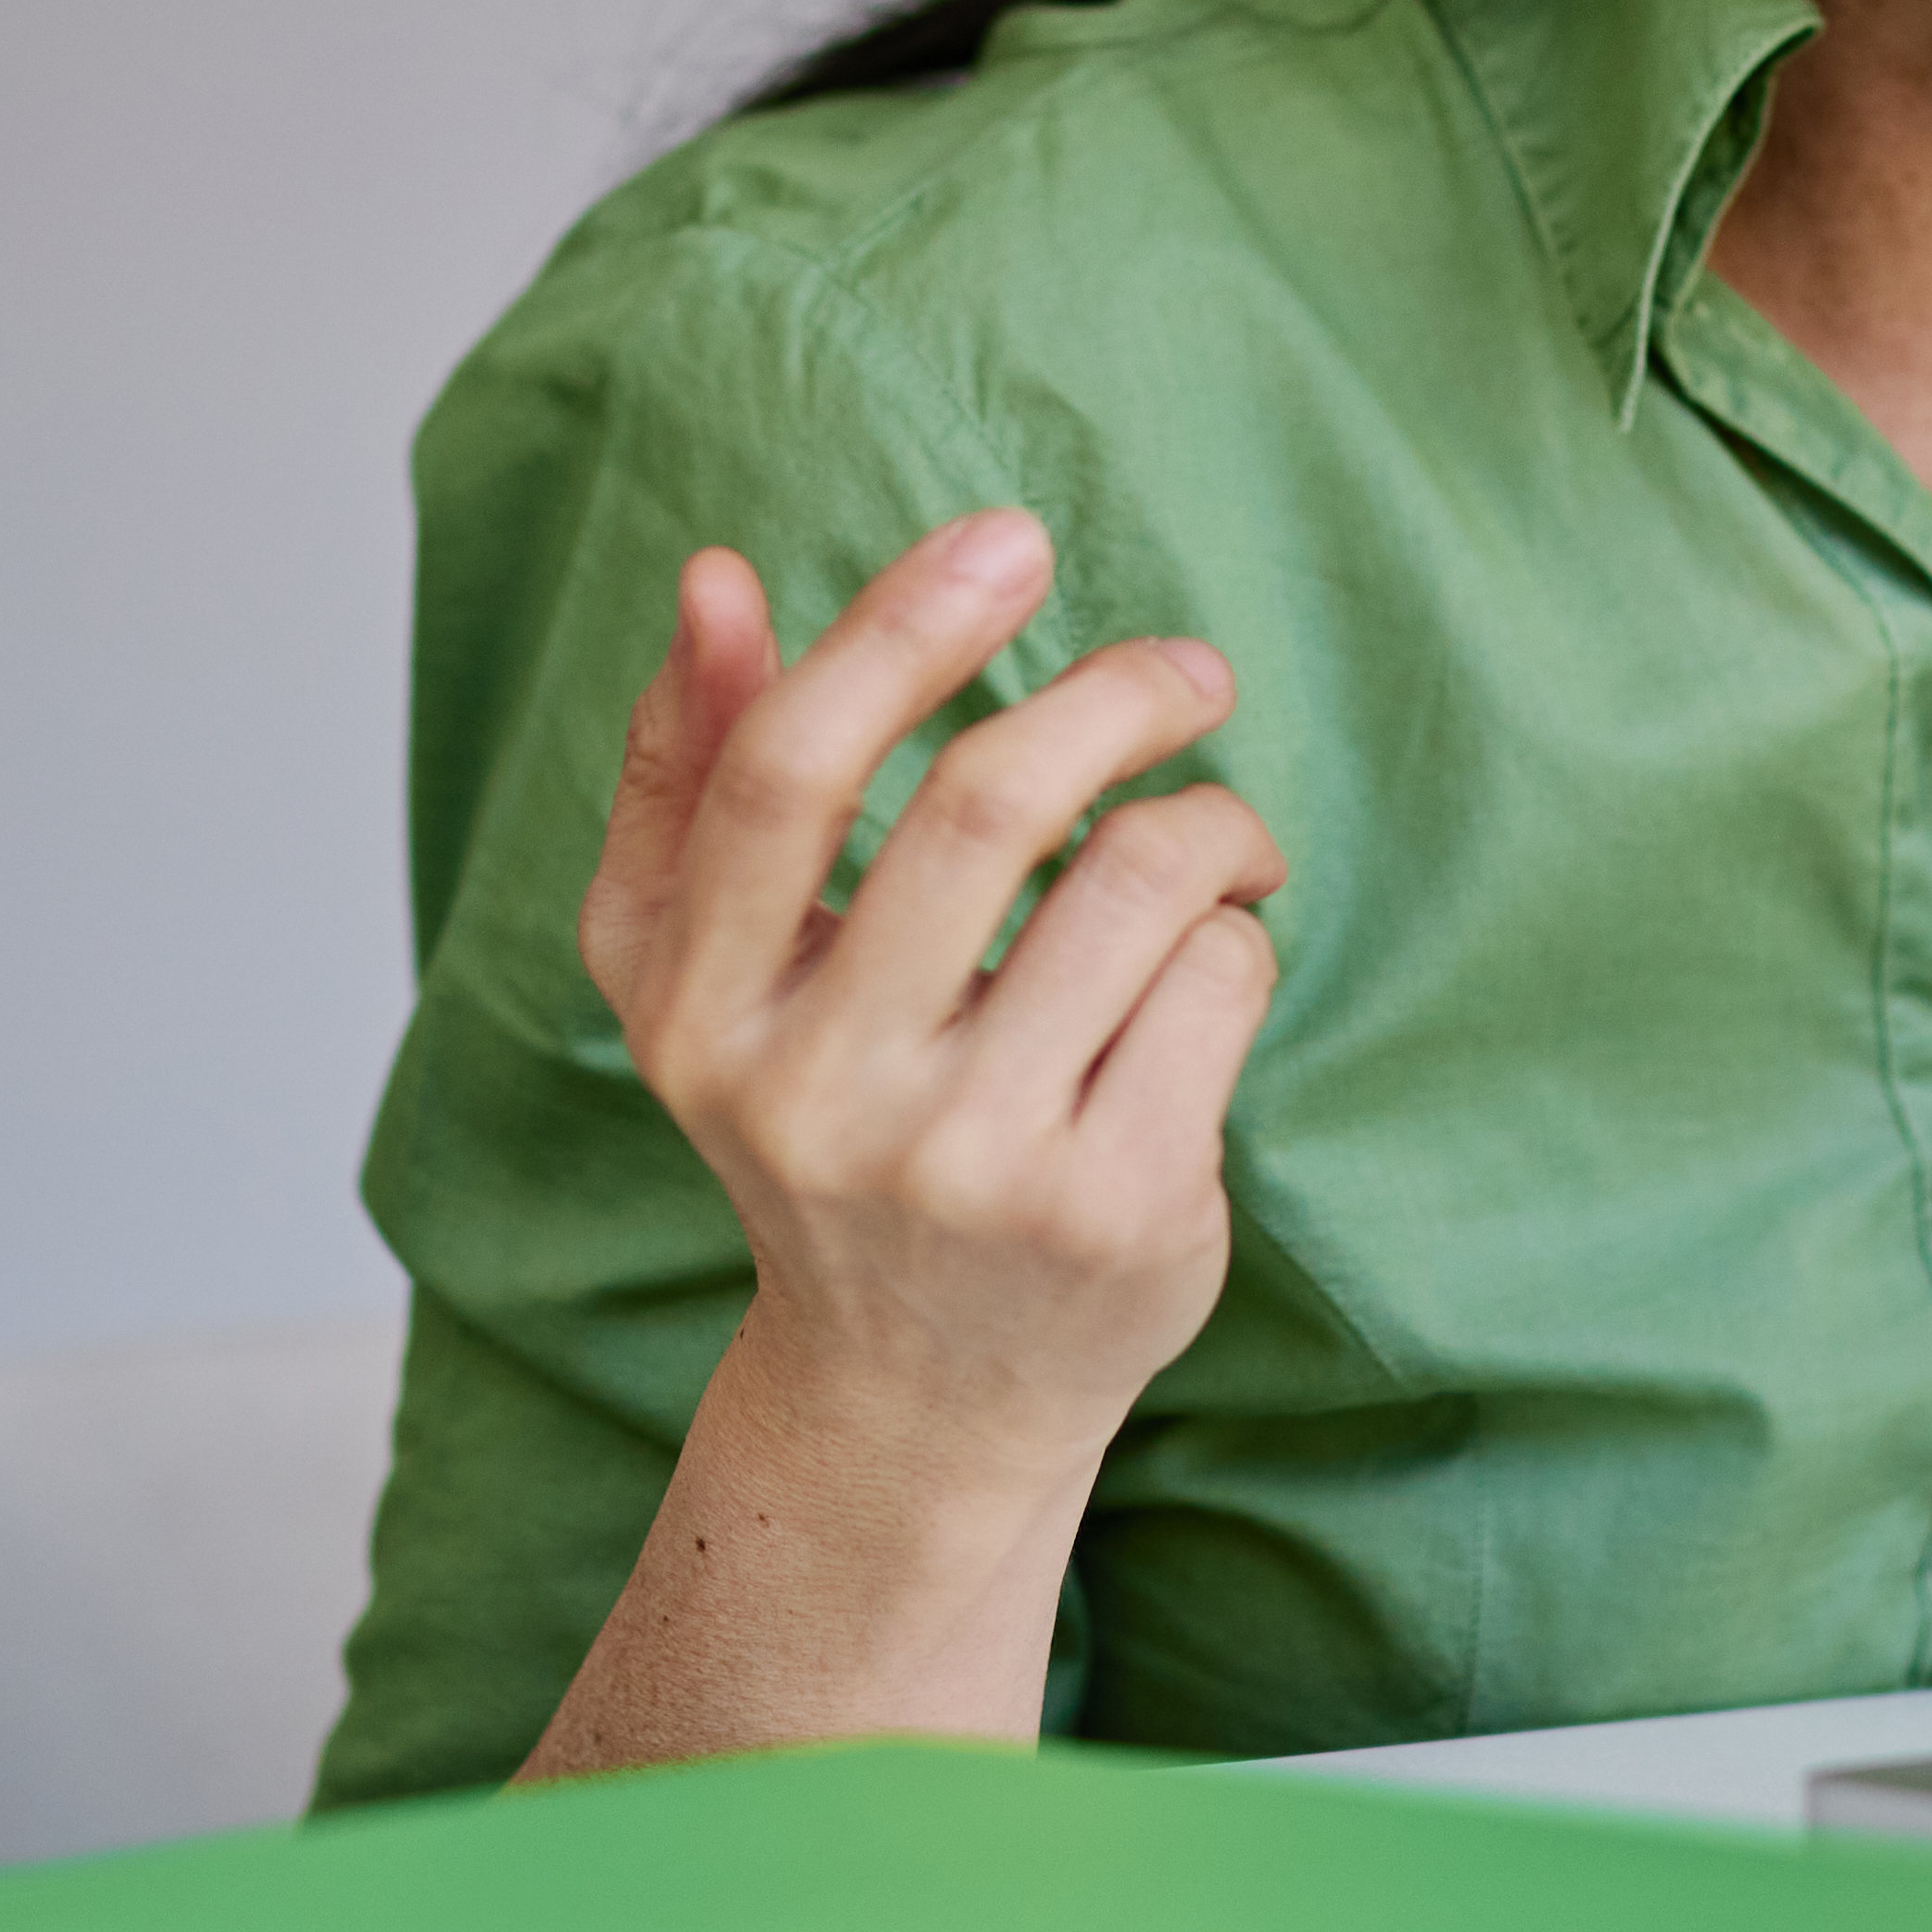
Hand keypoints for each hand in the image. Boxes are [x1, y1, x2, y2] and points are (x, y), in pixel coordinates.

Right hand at [572, 508, 1285, 1463]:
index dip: (899, 628)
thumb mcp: (703, 971)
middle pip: (990, 806)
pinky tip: (1211, 967)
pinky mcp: (1109, 1211)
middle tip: (1188, 671)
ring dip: (1210, 817)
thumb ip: (692, 770)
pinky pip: (1219, 981)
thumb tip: (714, 579)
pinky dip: (1239, 933)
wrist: (913, 1394)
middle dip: (1117, 694)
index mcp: (702, 1012)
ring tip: (1220, 834)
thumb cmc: (817, 1124)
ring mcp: (972, 1164)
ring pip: (1138, 882)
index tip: (1007, 538)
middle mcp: (821, 1096)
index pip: (790, 774)